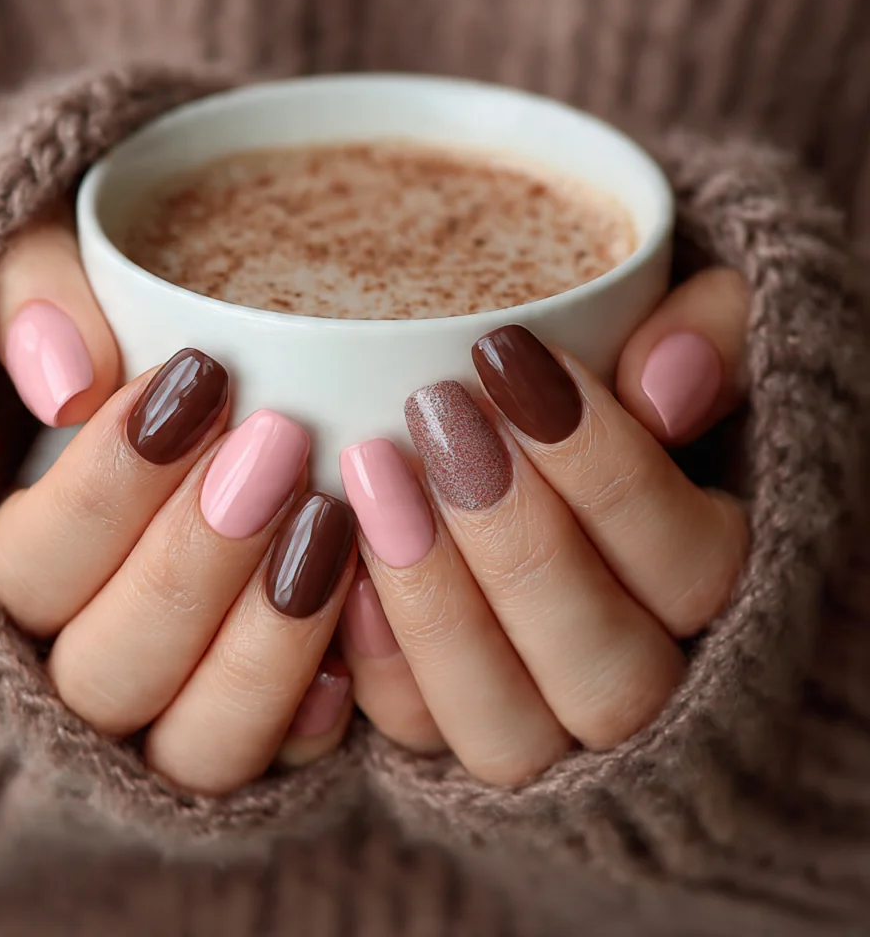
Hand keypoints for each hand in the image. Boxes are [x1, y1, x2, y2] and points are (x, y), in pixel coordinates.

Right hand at [0, 209, 357, 794]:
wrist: (232, 398)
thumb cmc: (141, 331)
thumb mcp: (63, 269)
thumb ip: (33, 293)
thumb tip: (61, 375)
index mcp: (33, 558)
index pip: (34, 561)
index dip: (107, 484)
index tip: (201, 379)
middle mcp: (90, 652)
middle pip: (108, 666)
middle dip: (194, 559)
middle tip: (279, 444)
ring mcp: (180, 702)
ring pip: (195, 741)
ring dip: (262, 645)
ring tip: (332, 524)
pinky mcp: (264, 722)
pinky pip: (279, 761)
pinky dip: (315, 713)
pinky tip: (356, 638)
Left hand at [340, 269, 749, 782]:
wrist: (499, 441)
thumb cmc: (596, 376)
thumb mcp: (688, 316)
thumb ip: (711, 327)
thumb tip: (665, 384)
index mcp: (702, 580)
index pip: (693, 565)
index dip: (608, 469)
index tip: (509, 357)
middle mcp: (631, 674)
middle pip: (609, 673)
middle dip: (517, 543)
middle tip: (437, 413)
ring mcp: (537, 716)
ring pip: (509, 733)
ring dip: (437, 607)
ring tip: (371, 473)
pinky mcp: (444, 716)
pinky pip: (414, 730)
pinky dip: (374, 656)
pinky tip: (336, 553)